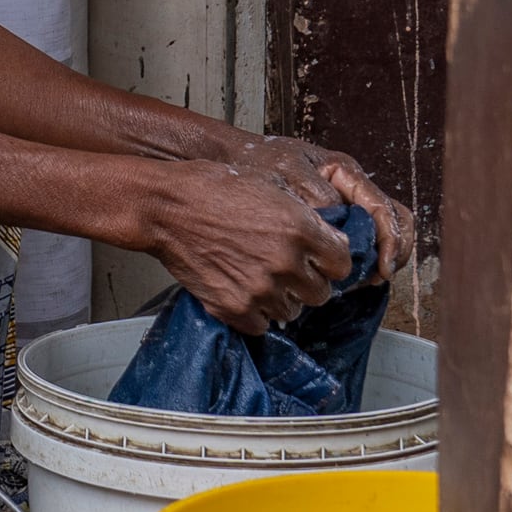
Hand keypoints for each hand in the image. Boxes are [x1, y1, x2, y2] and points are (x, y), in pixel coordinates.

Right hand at [140, 163, 354, 336]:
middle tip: (289, 268)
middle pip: (322, 292)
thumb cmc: (215, 189)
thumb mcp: (272, 185)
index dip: (331, 260)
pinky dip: (257, 312)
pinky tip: (245, 290)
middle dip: (309, 280)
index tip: (320, 258)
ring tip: (262, 277)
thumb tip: (331, 238)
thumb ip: (307, 215)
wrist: (168, 208)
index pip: (343, 264)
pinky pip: (263, 325)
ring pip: (293, 311)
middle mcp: (286, 263)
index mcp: (300, 229)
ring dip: (283, 298)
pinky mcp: (235, 308)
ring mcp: (261, 289)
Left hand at [233, 131, 411, 275]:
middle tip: (373, 278)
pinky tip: (339, 279)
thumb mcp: (286, 172)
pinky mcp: (330, 225)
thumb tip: (337, 221)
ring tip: (358, 282)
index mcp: (346, 173)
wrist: (233, 161)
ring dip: (376, 261)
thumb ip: (314, 194)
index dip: (391, 242)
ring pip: (378, 237)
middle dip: (392, 254)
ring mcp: (343, 207)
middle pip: (394, 223)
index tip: (382, 269)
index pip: (385, 209)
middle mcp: (351, 190)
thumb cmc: (259, 162)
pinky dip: (355, 264)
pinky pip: (356, 245)